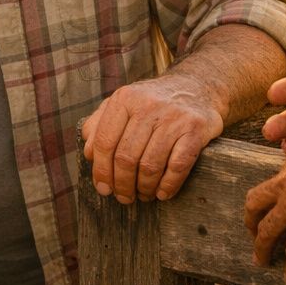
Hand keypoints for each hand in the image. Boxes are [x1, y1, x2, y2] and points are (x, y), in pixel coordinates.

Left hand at [82, 73, 222, 203]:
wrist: (196, 87)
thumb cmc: (152, 102)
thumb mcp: (123, 104)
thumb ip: (100, 124)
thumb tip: (89, 154)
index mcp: (125, 99)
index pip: (105, 142)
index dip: (102, 171)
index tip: (103, 188)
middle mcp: (148, 105)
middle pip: (126, 157)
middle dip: (122, 185)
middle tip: (124, 197)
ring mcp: (173, 117)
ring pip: (150, 165)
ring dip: (144, 188)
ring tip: (143, 195)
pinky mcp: (195, 129)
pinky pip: (178, 166)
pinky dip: (168, 185)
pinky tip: (162, 193)